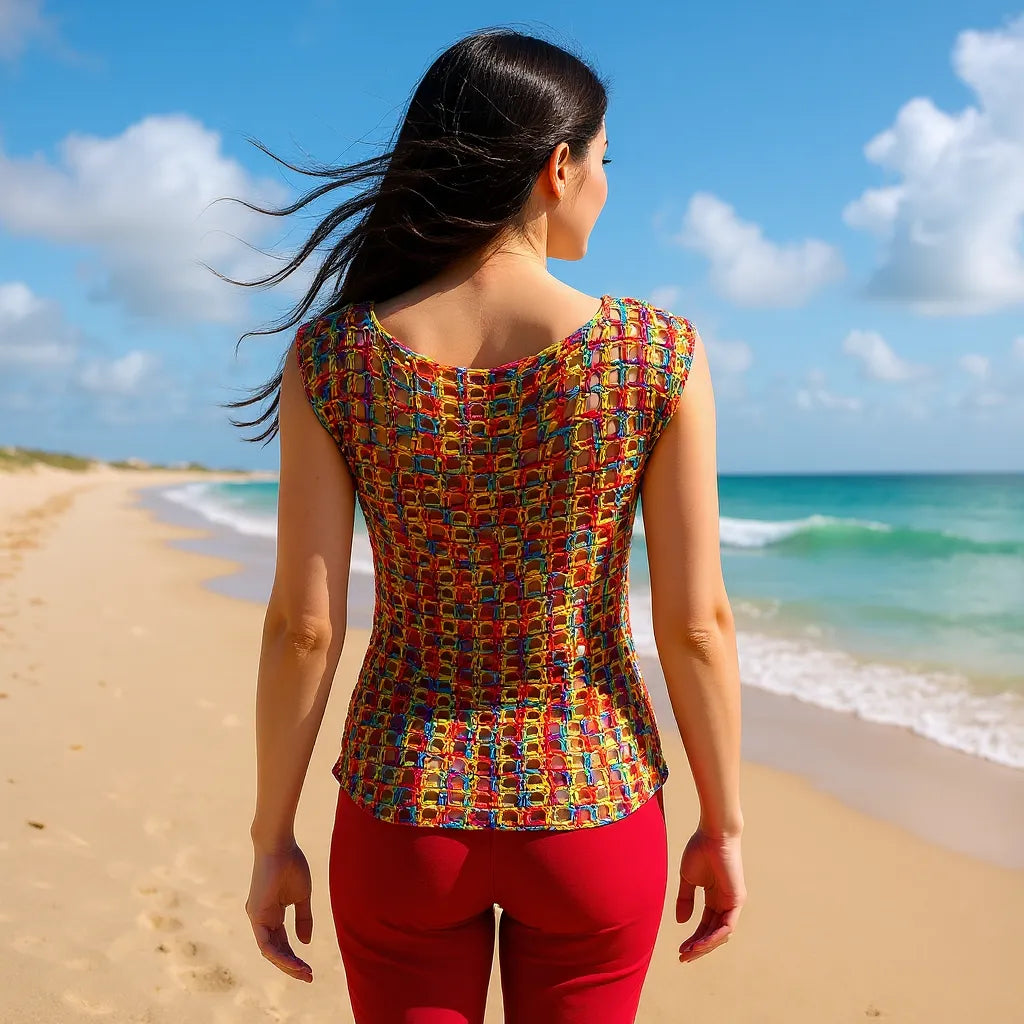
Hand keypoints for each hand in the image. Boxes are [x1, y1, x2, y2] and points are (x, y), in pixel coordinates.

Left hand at [245, 840, 313, 981]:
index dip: (295, 957)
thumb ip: (303, 919)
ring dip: (287, 964)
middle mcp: (262, 919)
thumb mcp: (302, 897)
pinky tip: (293, 961)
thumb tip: (304, 943)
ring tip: (304, 972)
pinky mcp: (255, 915)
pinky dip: (279, 955)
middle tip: (309, 977)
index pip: (282, 943)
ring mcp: (257, 918)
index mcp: (271, 914)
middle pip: (276, 951)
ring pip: (270, 951)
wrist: (280, 846)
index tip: (310, 969)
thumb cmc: (291, 865)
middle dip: (292, 966)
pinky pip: (265, 943)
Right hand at [676, 827, 745, 963]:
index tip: (679, 950)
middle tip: (683, 958)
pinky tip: (700, 943)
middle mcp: (725, 903)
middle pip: (713, 934)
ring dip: (705, 946)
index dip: (693, 939)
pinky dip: (714, 937)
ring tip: (688, 952)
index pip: (706, 925)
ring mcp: (732, 903)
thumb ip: (685, 900)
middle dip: (698, 948)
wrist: (712, 834)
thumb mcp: (688, 879)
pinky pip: (727, 926)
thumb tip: (681, 922)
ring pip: (721, 934)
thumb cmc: (700, 850)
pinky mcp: (737, 900)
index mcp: (714, 898)